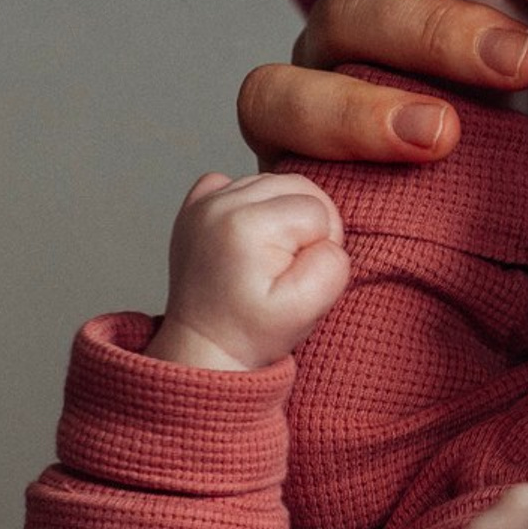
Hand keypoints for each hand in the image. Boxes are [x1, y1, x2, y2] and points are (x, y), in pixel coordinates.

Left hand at [146, 172, 351, 372]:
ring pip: (274, 182)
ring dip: (282, 213)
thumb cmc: (253, 331)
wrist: (205, 346)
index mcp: (247, 224)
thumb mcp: (308, 309)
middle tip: (289, 264)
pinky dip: (252, 205)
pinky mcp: (195, 205)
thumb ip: (333, 264)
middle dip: (308, 222)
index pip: (319, 209)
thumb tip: (326, 237)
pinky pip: (240, 182)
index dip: (324, 243)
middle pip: (299, 185)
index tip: (298, 275)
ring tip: (268, 254)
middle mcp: (220, 203)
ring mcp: (203, 201)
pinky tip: (247, 238)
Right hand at [235, 0, 527, 167]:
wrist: (494, 253)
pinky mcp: (284, 168)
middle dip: (437, 30)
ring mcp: (302, 103)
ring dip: (366, 108)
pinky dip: (319, 161)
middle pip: (357, 6)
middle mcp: (345, 41)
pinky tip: (370, 183)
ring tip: (441, 135)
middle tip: (520, 60)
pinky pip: (274, 150)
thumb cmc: (526, 149)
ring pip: (293, 81)